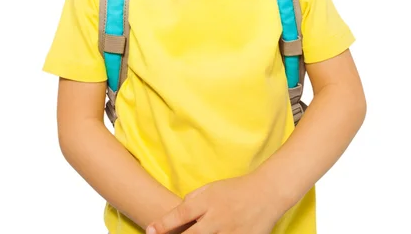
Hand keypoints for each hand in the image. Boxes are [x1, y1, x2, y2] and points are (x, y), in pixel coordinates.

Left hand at [146, 174, 286, 233]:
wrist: (266, 192)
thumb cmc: (235, 190)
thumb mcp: (211, 188)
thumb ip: (193, 201)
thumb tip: (176, 215)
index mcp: (208, 201)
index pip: (181, 213)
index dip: (164, 224)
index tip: (150, 231)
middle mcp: (217, 218)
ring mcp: (231, 232)